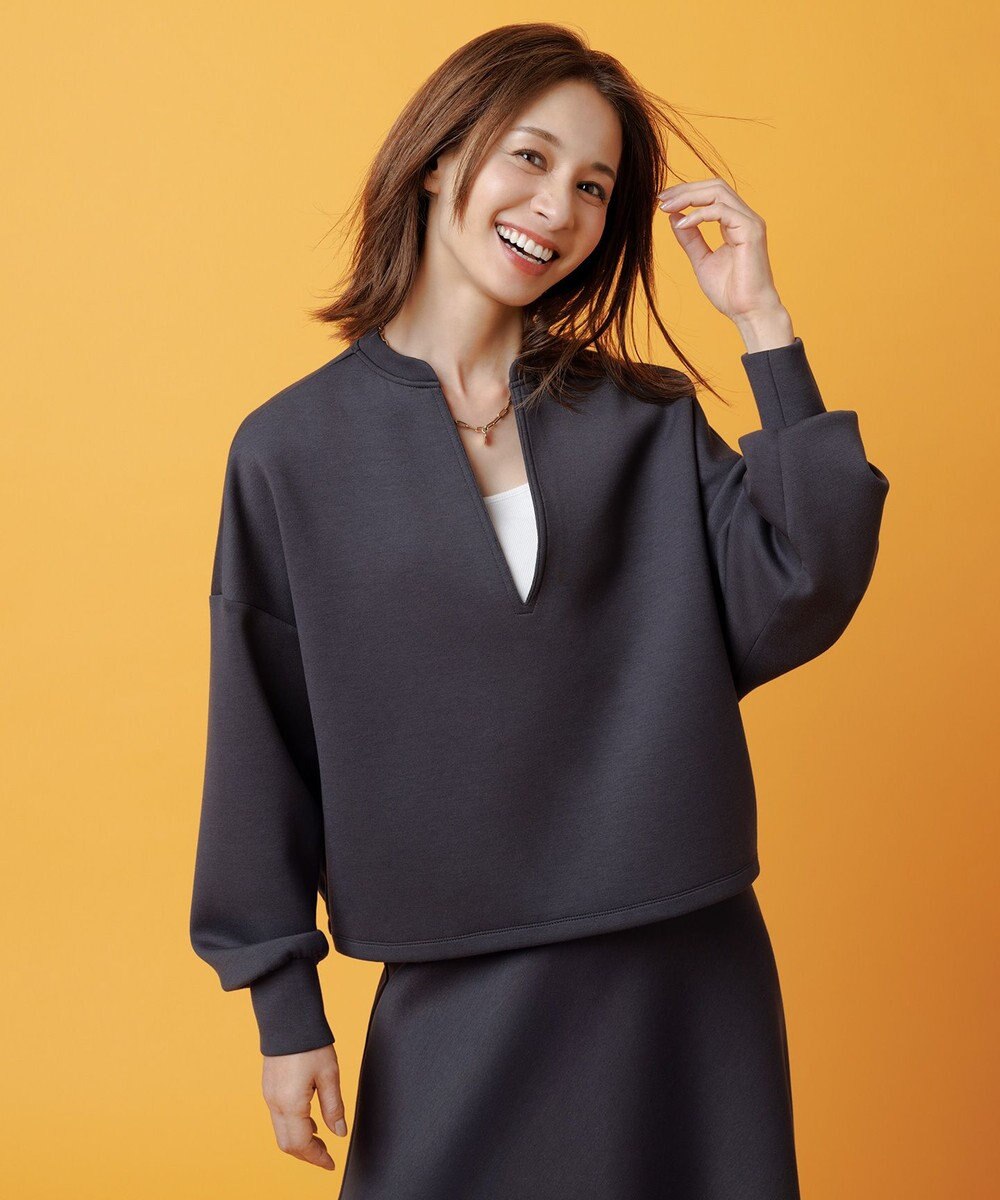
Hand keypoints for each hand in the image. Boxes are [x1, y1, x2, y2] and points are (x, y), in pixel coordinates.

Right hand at [261, 1042, 346, 1171]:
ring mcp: (269, 1096)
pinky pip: (279, 1118)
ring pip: (281, 1132)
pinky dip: (293, 1127)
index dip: (317, 1157)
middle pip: (288, 1144)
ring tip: (321, 1139)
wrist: (288, 1019)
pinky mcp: (269, 1088)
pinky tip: (309, 1120)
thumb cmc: (310, 1043)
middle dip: (307, 1154)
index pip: (302, 1144)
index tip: (331, 1163)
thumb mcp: (329, 1075)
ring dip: (300, 1141)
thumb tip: (339, 1132)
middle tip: (326, 1155)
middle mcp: (275, 1104)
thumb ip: (333, 1106)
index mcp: (291, 1104)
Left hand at [657, 178, 784, 324]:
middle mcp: (745, 218)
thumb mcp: (702, 260)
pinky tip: (683, 224)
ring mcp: (750, 222)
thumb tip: (674, 217)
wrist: (748, 312)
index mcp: (735, 223)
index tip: (662, 201)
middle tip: (661, 199)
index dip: (686, 193)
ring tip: (667, 208)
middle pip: (715, 186)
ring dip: (689, 196)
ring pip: (718, 192)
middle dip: (685, 189)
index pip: (711, 194)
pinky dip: (699, 214)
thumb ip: (690, 239)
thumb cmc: (730, 292)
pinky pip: (721, 211)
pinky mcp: (751, 231)